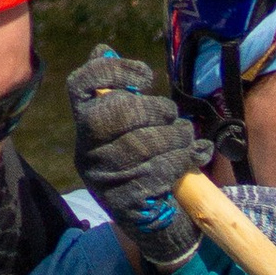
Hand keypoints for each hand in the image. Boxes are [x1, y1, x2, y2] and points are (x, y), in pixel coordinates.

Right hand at [69, 43, 199, 270]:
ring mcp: (102, 178)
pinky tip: (194, 157)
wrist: (154, 225)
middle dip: (155, 110)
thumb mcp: (133, 128)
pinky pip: (156, 172)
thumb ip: (121, 94)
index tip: (146, 77)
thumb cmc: (147, 164)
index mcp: (86, 126)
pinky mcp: (123, 203)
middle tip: (173, 117)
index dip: (113, 72)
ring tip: (187, 138)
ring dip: (175, 137)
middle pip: (116, 112)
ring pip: (142, 144)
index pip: (81, 86)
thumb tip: (103, 49)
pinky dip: (182, 161)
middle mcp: (87, 151)